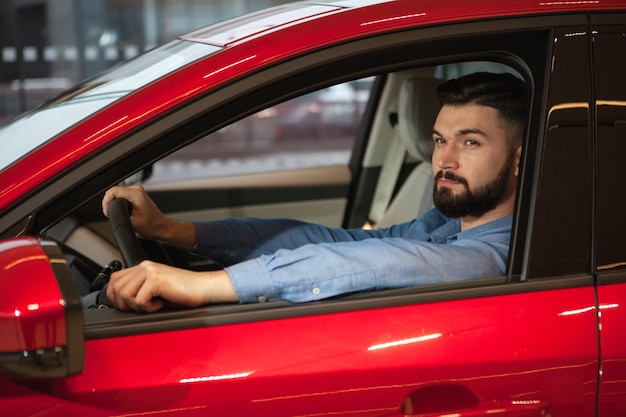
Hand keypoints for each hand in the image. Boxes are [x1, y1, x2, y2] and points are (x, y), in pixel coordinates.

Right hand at [102, 185, 196, 249]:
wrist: (161, 228)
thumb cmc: (151, 227)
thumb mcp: (131, 223)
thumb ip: (119, 214)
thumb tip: (110, 210)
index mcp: (136, 194)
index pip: (112, 191)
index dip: (107, 202)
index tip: (109, 212)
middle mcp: (137, 190)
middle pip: (114, 192)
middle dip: (111, 204)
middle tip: (117, 216)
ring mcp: (138, 191)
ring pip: (117, 194)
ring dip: (116, 205)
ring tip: (124, 215)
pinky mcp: (137, 195)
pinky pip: (122, 196)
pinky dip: (120, 204)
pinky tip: (126, 212)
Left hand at [106, 261, 238, 311]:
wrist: (202, 288)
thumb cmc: (183, 292)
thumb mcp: (156, 289)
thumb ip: (139, 289)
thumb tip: (121, 302)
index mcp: (143, 267)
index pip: (114, 280)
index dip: (115, 296)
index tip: (128, 305)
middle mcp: (144, 266)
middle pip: (116, 287)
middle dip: (125, 303)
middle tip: (143, 307)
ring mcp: (149, 271)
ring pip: (125, 294)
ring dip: (137, 306)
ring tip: (153, 304)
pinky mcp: (156, 280)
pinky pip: (139, 300)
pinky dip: (149, 308)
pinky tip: (161, 303)